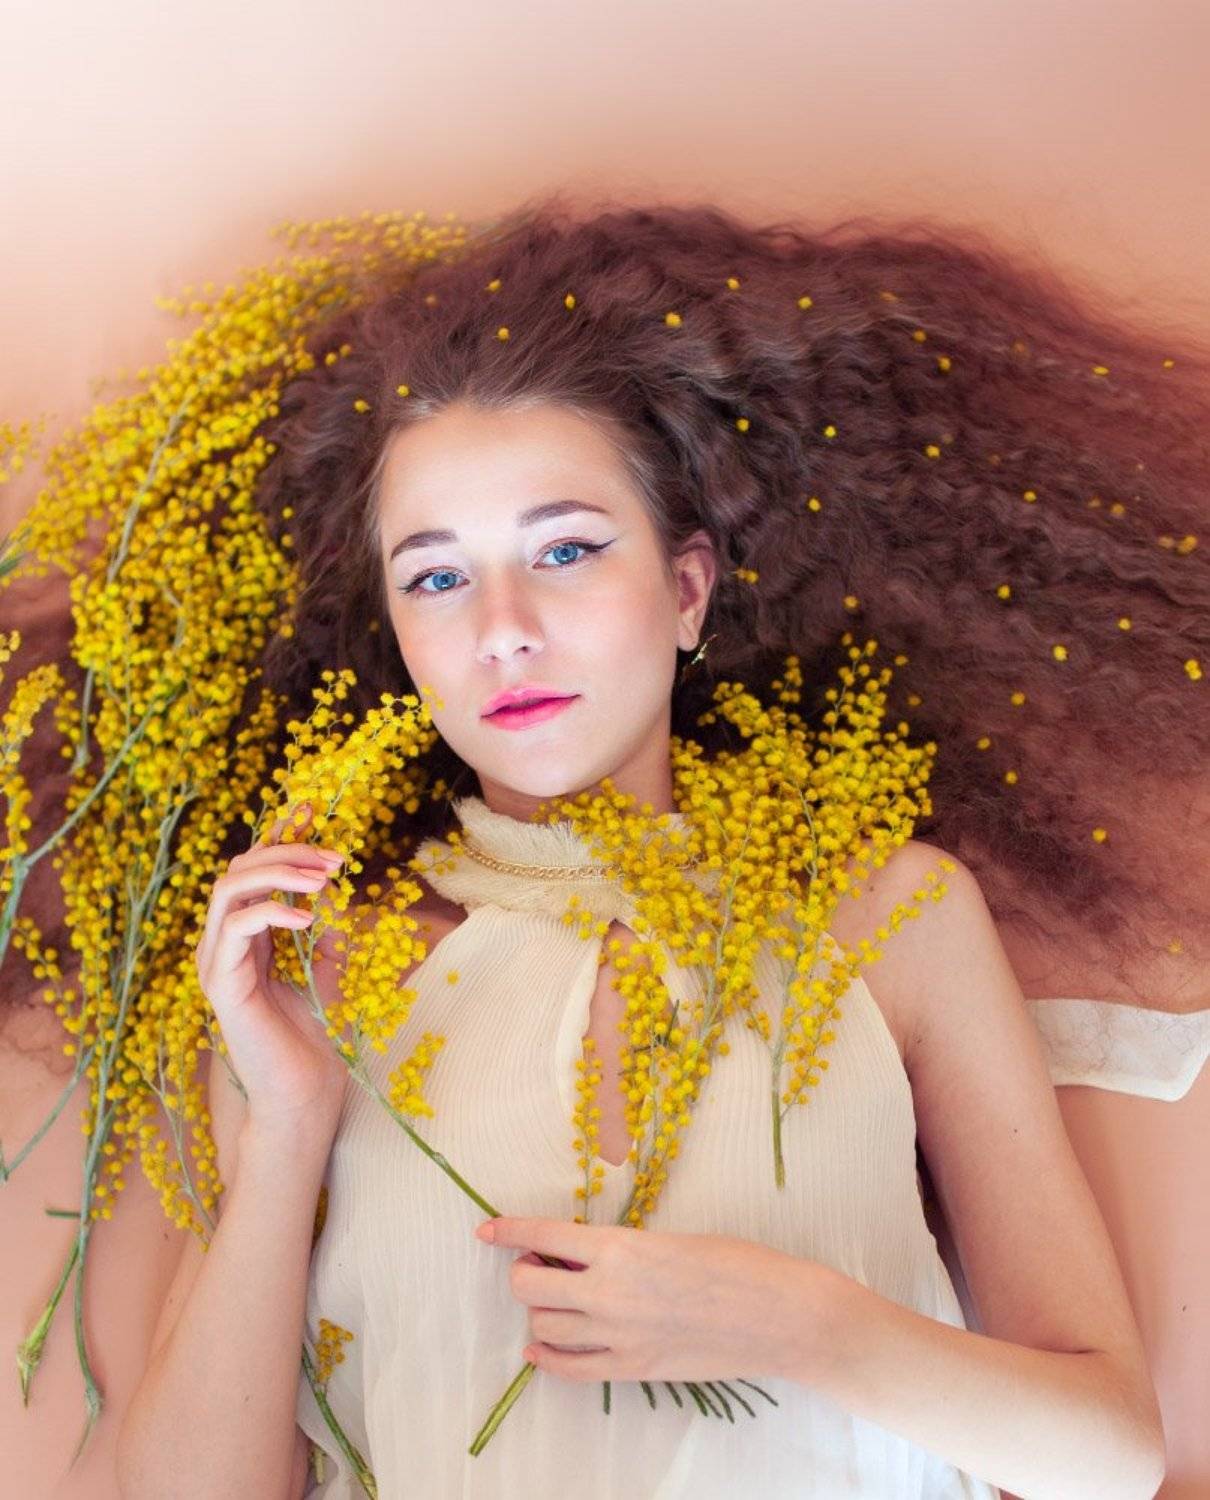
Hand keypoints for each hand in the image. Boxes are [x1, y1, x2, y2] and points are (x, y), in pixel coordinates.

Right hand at [194, 803, 349, 1134]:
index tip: (313, 806)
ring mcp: (216, 963)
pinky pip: (235, 928)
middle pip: (238, 869)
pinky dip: (271, 911)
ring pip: (228, 889)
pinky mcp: (220, 984)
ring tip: (323, 879)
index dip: (279, 835)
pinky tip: (308, 917)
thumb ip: (328, 926)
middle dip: (286, 851)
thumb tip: (336, 885)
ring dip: (280, 873)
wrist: (307, 1090)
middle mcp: (224, 944)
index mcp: (246, 937)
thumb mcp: (330, 964)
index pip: (254, 870)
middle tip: (334, 858)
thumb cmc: (318, 1033)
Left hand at [475, 1216, 822, 1385]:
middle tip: (540, 1262)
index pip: (542, 1234)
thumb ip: (621, 1247)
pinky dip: (547, 1355)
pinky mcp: (632, 1369)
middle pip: (529, 1285)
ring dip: (541, 1309)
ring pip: (543, 1324)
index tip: (486, 1227)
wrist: (777, 1316)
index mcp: (619, 1246)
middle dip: (524, 1270)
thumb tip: (582, 1250)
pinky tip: (542, 1346)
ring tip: (557, 1297)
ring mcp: (617, 1336)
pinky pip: (569, 1368)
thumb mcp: (670, 1239)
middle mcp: (607, 1291)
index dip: (508, 1229)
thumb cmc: (735, 1263)